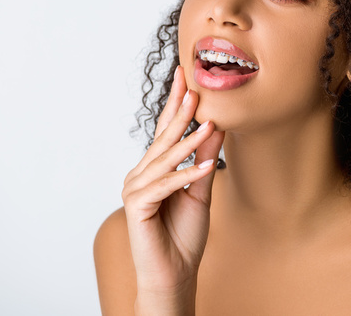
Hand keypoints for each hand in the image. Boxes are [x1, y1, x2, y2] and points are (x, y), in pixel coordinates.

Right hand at [122, 65, 223, 311]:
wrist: (175, 273)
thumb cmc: (184, 234)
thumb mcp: (201, 190)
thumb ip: (204, 159)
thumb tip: (214, 126)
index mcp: (154, 169)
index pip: (167, 131)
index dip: (177, 104)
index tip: (186, 77)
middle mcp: (141, 174)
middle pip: (163, 139)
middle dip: (179, 112)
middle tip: (193, 86)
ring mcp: (135, 189)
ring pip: (164, 159)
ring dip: (187, 141)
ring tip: (208, 122)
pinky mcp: (136, 206)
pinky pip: (164, 185)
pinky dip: (185, 175)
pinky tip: (205, 166)